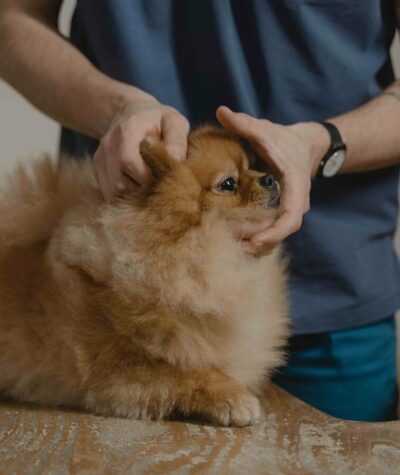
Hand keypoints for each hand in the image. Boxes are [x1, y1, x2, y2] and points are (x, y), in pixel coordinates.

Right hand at [94, 98, 189, 201]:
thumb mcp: (174, 122)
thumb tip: (176, 162)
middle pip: (120, 183)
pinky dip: (124, 198)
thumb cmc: (159, 121)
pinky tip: (138, 189)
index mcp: (127, 130)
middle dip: (143, 190)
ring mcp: (101, 158)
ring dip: (134, 196)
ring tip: (149, 186)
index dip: (148, 177)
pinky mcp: (99, 170)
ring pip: (114, 193)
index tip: (164, 178)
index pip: (128, 162)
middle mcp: (109, 144)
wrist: (131, 114)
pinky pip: (109, 195)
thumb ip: (177, 141)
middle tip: (159, 185)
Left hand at [216, 106, 328, 254]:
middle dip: (260, 244)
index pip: (291, 218)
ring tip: (232, 252)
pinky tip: (238, 244)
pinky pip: (273, 232)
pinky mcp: (282, 213)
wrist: (305, 146)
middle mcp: (296, 203)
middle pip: (282, 234)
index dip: (275, 233)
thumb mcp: (265, 129)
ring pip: (277, 236)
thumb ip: (244, 123)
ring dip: (257, 246)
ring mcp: (290, 210)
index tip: (255, 242)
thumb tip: (221, 111)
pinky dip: (258, 239)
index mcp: (295, 186)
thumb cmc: (284, 139)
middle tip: (234, 250)